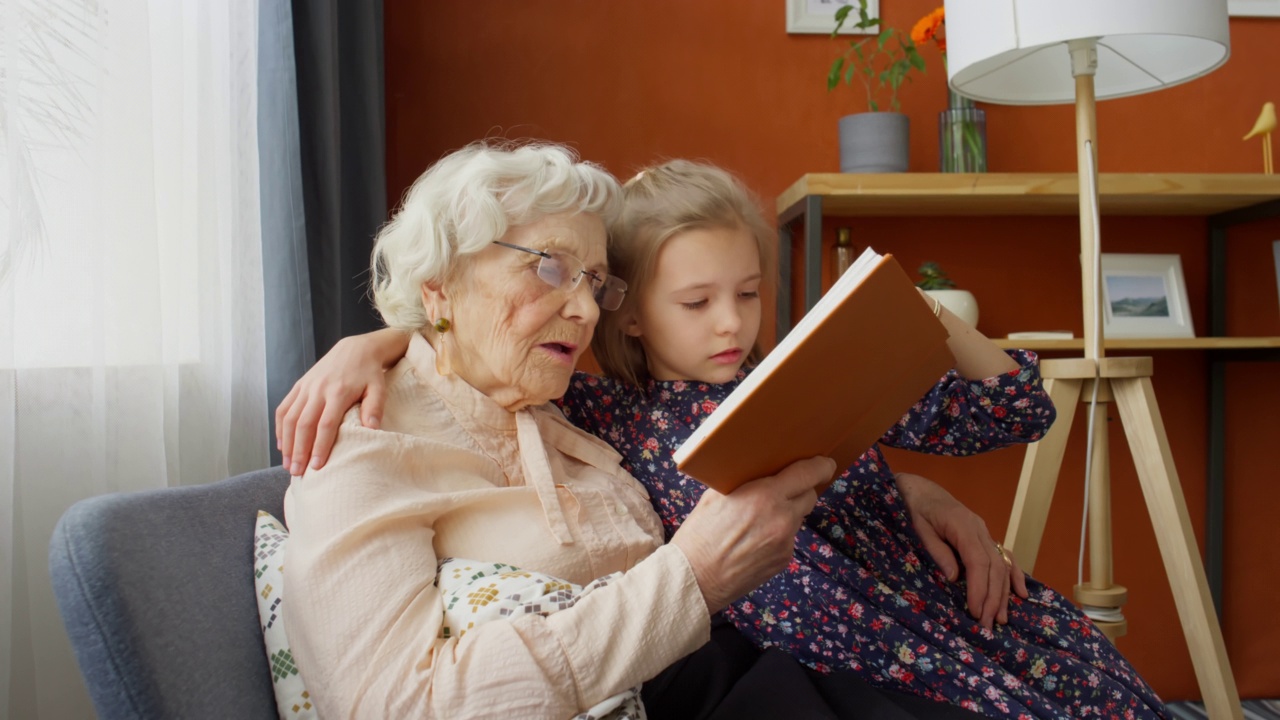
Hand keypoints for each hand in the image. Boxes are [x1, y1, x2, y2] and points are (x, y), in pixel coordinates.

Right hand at [276, 329, 408, 474]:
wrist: (355, 349)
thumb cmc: (369, 373)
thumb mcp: (378, 388)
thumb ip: (375, 407)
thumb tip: (372, 429)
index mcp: (338, 392)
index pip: (325, 424)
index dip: (320, 446)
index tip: (317, 466)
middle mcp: (318, 389)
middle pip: (303, 424)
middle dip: (299, 450)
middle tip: (297, 472)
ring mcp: (306, 387)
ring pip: (289, 417)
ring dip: (286, 442)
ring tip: (288, 464)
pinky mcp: (299, 385)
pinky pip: (284, 408)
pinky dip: (280, 427)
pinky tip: (282, 444)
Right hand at [671, 457, 835, 613]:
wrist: (695, 578)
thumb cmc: (699, 535)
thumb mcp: (715, 496)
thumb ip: (743, 482)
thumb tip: (760, 472)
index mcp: (764, 496)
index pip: (808, 474)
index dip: (820, 466)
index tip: (824, 463)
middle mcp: (782, 519)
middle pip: (810, 495)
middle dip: (800, 489)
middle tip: (783, 488)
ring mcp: (786, 542)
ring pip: (798, 518)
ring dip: (787, 512)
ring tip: (758, 519)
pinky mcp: (784, 560)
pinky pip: (789, 538)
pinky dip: (778, 534)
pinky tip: (755, 540)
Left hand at [894, 472, 1027, 629]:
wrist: (923, 491)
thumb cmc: (918, 511)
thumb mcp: (921, 530)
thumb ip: (938, 552)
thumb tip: (955, 579)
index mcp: (963, 526)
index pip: (978, 561)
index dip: (979, 588)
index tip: (976, 611)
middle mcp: (980, 530)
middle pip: (995, 567)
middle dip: (993, 598)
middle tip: (986, 624)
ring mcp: (986, 533)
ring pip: (1003, 565)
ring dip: (1004, 593)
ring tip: (1000, 619)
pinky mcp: (986, 538)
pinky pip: (1005, 557)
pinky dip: (1014, 576)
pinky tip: (1021, 595)